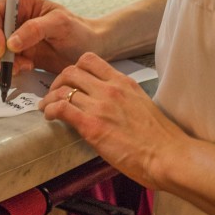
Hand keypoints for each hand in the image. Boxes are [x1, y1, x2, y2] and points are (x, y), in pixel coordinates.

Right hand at [0, 0, 105, 75]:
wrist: (87, 49)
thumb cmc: (78, 30)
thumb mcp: (60, 24)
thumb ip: (35, 29)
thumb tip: (11, 43)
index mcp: (21, 3)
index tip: (3, 49)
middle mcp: (11, 18)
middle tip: (13, 64)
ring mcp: (11, 36)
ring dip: (0, 62)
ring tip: (25, 67)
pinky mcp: (14, 53)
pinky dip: (7, 68)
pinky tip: (26, 68)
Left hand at [39, 52, 186, 186]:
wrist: (168, 155)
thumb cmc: (160, 138)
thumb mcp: (142, 105)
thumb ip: (123, 99)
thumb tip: (109, 106)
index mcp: (123, 82)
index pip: (90, 60)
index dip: (74, 68)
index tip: (70, 81)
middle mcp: (110, 89)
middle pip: (71, 71)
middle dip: (57, 81)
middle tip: (54, 95)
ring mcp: (100, 106)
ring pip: (63, 89)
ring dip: (50, 98)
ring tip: (47, 108)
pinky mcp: (92, 125)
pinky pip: (62, 108)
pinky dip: (51, 110)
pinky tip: (50, 117)